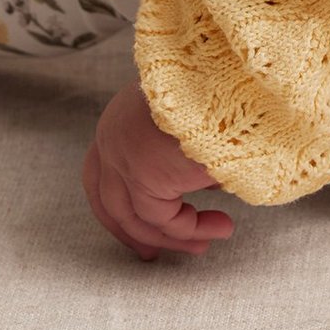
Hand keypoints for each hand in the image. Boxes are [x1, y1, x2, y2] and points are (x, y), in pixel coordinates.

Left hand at [83, 77, 235, 261]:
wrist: (227, 74)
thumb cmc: (222, 88)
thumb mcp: (196, 116)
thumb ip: (186, 150)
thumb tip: (205, 182)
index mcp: (120, 116)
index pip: (101, 171)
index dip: (119, 203)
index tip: (141, 224)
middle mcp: (111, 136)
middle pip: (108, 201)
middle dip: (133, 232)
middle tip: (154, 255)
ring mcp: (121, 157)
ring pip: (134, 216)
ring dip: (174, 237)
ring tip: (214, 238)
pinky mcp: (141, 176)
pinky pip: (162, 220)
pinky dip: (191, 230)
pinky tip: (223, 226)